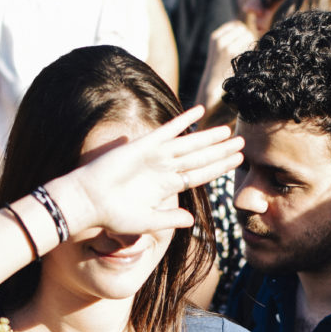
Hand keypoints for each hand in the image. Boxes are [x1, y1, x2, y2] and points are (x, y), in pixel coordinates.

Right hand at [50, 106, 243, 235]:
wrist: (89, 201)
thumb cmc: (113, 215)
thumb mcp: (147, 222)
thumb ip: (170, 220)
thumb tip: (193, 222)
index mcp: (167, 187)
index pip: (200, 174)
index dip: (219, 168)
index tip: (237, 162)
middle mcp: (164, 169)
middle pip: (199, 158)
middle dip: (221, 151)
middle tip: (241, 142)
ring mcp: (155, 156)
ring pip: (189, 144)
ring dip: (208, 137)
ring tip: (227, 130)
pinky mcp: (144, 146)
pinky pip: (167, 130)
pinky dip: (183, 119)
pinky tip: (198, 110)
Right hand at [196, 20, 257, 109]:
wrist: (212, 82)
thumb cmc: (219, 64)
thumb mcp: (218, 46)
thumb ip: (229, 36)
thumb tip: (243, 26)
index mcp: (215, 36)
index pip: (236, 25)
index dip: (242, 31)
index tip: (242, 40)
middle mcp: (220, 40)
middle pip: (242, 29)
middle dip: (248, 35)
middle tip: (247, 46)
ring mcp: (227, 47)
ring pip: (247, 35)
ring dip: (250, 42)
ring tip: (246, 51)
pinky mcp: (234, 55)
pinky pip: (248, 45)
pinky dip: (250, 49)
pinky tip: (246, 57)